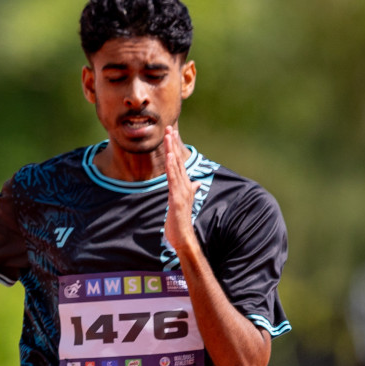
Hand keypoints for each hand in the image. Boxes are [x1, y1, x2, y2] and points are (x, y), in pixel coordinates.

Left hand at [163, 126, 199, 252]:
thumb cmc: (181, 222)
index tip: (170, 135)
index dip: (174, 149)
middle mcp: (185, 185)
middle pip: (177, 161)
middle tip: (169, 128)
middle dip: (172, 144)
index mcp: (184, 185)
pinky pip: (174, 179)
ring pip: (175, 167)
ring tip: (168, 136)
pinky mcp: (177, 198)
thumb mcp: (183, 203)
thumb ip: (190, 191)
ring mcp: (181, 191)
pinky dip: (171, 167)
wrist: (184, 237)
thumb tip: (197, 183)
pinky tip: (169, 156)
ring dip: (171, 151)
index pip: (178, 163)